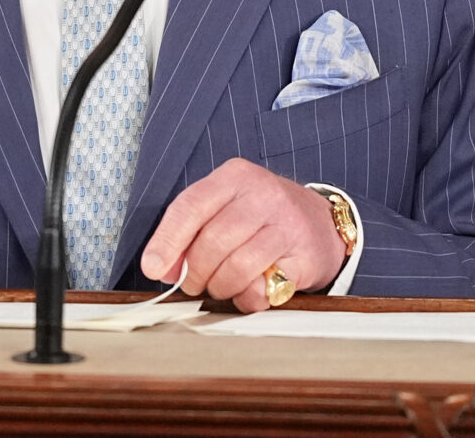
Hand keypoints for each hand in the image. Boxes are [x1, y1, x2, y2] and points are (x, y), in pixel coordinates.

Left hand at [139, 160, 346, 310]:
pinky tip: (251, 288)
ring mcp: (287, 224)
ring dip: (221, 287)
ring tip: (223, 284)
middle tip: (195, 282)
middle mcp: (264, 194)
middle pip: (212, 242)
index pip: (191, 206)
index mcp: (235, 176)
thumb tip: (161, 268)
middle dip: (195, 273)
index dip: (167, 241)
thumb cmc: (260, 217)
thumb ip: (190, 232)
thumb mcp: (225, 208)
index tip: (153, 268)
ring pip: (236, 268)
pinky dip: (247, 298)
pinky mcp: (304, 256)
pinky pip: (262, 289)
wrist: (320, 223)